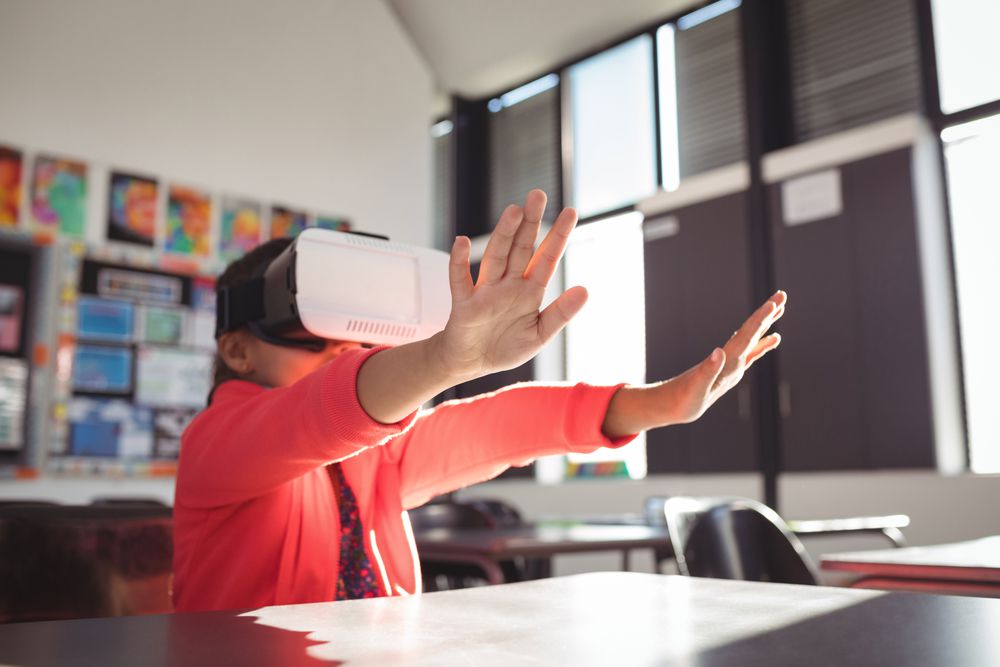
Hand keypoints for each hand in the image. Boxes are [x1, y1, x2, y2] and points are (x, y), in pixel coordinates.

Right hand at [432, 189, 586, 381]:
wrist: (472, 363)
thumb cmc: (505, 347)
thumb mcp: (539, 335)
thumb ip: (560, 314)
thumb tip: (585, 290)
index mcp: (529, 290)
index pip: (546, 258)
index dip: (558, 236)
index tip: (571, 212)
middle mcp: (508, 284)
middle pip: (521, 248)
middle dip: (530, 223)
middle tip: (538, 195)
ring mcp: (486, 290)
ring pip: (495, 256)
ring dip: (504, 234)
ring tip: (514, 211)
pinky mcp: (464, 303)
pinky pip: (460, 279)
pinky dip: (459, 262)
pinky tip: (462, 242)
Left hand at [602, 291, 786, 437]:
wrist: (669, 404)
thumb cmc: (681, 399)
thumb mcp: (696, 387)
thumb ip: (707, 370)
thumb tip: (719, 351)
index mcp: (724, 359)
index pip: (746, 335)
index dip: (761, 320)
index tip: (774, 303)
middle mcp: (728, 357)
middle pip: (751, 330)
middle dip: (767, 313)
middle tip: (782, 295)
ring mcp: (730, 362)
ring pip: (752, 338)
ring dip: (766, 324)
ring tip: (780, 309)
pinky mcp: (730, 371)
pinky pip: (751, 354)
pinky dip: (763, 345)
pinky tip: (773, 339)